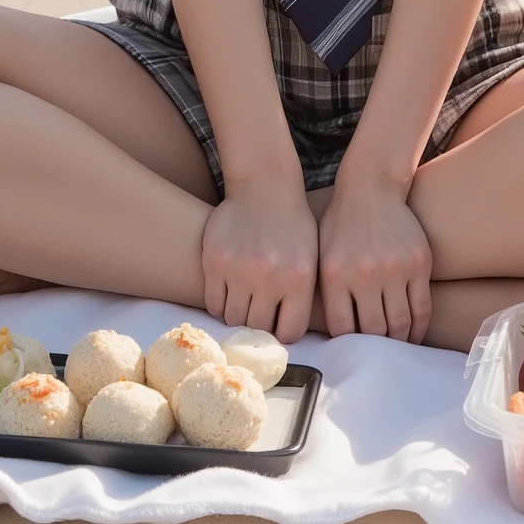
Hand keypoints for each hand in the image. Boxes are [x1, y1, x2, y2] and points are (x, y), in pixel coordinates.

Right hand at [201, 180, 318, 341]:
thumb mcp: (310, 259)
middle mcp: (269, 277)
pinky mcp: (214, 261)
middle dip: (259, 325)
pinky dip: (220, 303)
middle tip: (259, 313)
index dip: (283, 332)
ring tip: (244, 301)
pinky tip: (228, 291)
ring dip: (238, 315)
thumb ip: (302, 298)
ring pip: (233, 319)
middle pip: (258, 328)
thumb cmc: (292, 226)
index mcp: (299, 278)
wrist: (265, 185)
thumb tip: (287, 337)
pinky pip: (213, 303)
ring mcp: (239, 269)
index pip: (290, 333)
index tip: (279, 325)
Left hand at [317, 177, 433, 340]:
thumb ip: (327, 294)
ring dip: (398, 344)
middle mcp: (365, 274)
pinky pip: (422, 308)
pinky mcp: (418, 263)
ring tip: (396, 351)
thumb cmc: (342, 225)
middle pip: (373, 332)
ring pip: (399, 325)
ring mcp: (394, 269)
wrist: (371, 186)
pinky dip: (419, 328)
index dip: (347, 346)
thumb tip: (331, 338)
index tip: (351, 352)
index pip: (342, 328)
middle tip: (376, 359)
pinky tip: (413, 335)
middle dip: (374, 350)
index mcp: (336, 274)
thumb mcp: (323, 256)